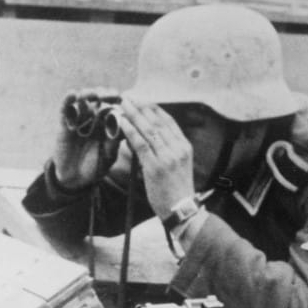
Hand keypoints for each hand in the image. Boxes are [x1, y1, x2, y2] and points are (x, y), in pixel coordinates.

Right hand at [52, 88, 123, 190]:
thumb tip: (123, 126)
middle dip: (105, 94)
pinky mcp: (64, 123)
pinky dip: (68, 99)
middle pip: (100, 97)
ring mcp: (79, 119)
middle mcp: (94, 118)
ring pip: (83, 99)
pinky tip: (72, 94)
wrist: (74, 179)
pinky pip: (65, 108)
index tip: (123, 100)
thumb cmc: (94, 168)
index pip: (115, 106)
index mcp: (108, 124)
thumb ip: (114, 142)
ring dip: (88, 93)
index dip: (118, 100)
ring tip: (92, 95)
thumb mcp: (108, 157)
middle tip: (109, 96)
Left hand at [115, 97, 194, 217]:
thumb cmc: (176, 191)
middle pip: (158, 121)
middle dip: (141, 107)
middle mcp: (178, 148)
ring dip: (134, 114)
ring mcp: (168, 157)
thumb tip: (148, 139)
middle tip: (128, 97)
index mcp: (184, 146)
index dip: (153, 109)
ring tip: (123, 103)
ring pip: (149, 130)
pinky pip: (141, 144)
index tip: (142, 100)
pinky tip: (123, 122)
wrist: (181, 211)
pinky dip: (131, 131)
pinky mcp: (156, 167)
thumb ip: (167, 151)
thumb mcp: (177, 166)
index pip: (169, 121)